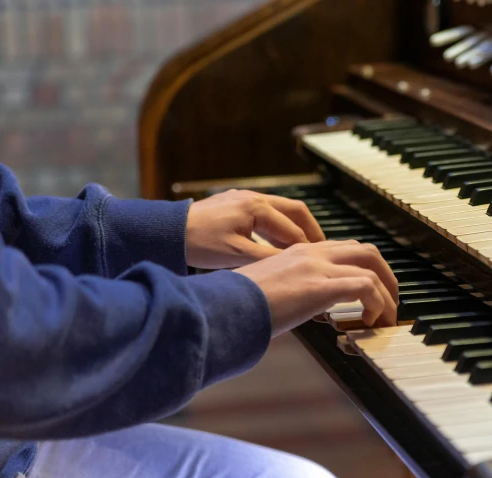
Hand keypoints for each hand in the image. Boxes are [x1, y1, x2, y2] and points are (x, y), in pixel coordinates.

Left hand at [185, 190, 325, 268]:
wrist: (167, 231)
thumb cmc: (198, 243)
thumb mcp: (237, 256)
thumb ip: (269, 259)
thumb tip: (295, 266)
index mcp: (257, 207)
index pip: (293, 229)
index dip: (309, 247)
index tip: (320, 262)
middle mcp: (254, 197)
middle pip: (295, 211)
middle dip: (311, 230)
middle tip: (323, 249)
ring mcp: (244, 198)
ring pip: (281, 211)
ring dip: (294, 229)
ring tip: (304, 250)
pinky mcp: (235, 204)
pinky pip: (266, 213)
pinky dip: (277, 228)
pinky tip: (278, 244)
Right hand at [236, 241, 398, 337]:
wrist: (221, 307)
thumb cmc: (236, 305)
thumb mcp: (267, 292)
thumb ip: (289, 294)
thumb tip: (299, 312)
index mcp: (297, 252)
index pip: (342, 250)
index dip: (363, 268)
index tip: (369, 292)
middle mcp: (310, 253)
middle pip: (365, 251)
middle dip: (385, 274)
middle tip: (390, 299)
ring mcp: (316, 267)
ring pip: (371, 265)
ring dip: (387, 291)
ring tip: (388, 315)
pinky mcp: (320, 286)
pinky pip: (366, 287)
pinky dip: (378, 303)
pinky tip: (372, 321)